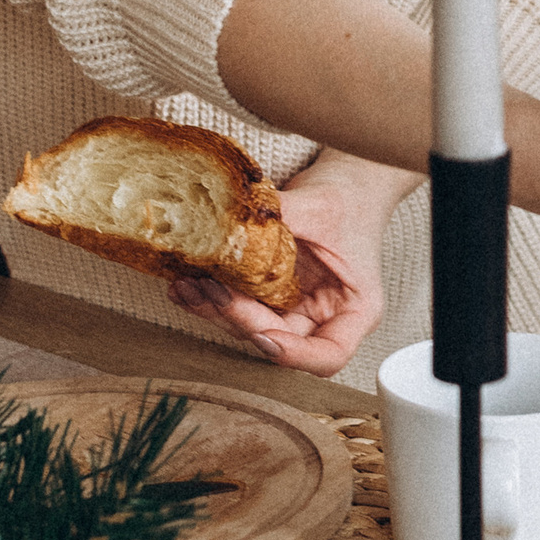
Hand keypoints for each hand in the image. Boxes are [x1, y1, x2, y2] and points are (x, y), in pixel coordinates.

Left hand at [165, 152, 415, 376]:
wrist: (345, 184)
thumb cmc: (349, 200)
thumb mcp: (322, 207)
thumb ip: (282, 218)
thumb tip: (233, 220)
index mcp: (355, 309)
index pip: (330, 354)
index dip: (296, 355)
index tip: (265, 335)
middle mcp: (323, 318)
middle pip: (279, 339)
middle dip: (239, 318)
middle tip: (210, 290)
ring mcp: (293, 309)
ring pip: (249, 326)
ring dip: (215, 310)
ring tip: (187, 286)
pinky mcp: (269, 297)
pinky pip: (238, 306)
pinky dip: (210, 298)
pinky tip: (185, 286)